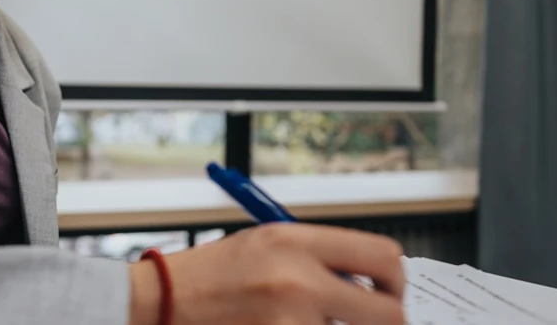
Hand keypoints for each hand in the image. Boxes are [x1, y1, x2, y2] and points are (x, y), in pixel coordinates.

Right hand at [128, 224, 404, 324]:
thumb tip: (368, 284)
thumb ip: (317, 258)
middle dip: (384, 320)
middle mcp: (299, 279)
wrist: (162, 301)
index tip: (386, 292)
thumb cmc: (208, 274)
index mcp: (295, 240)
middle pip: (388, 312)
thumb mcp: (264, 244)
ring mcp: (292, 321)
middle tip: (367, 321)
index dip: (394, 280)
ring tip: (301, 320)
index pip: (382, 256)